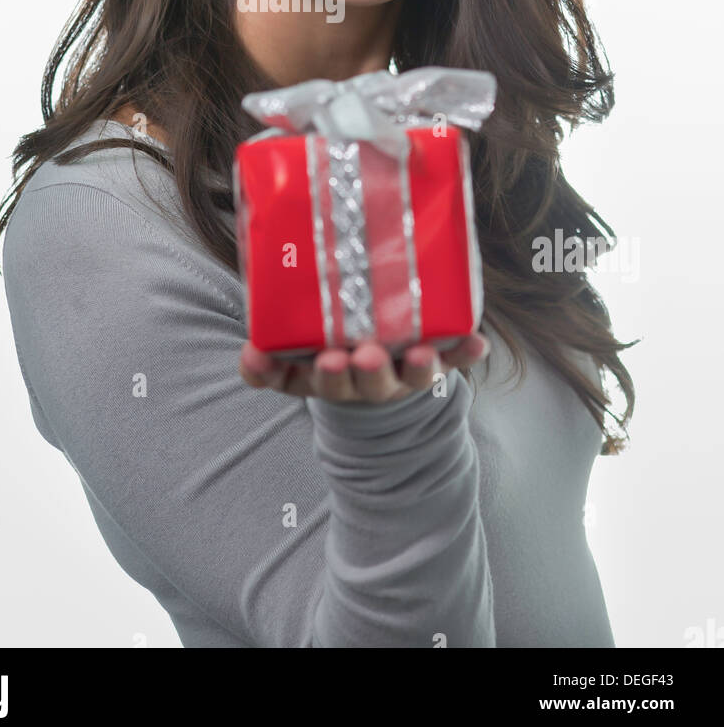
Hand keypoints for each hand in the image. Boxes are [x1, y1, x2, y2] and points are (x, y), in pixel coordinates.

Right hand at [239, 332, 490, 404]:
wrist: (375, 377)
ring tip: (418, 355)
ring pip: (404, 378)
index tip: (272, 358)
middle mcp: (360, 381)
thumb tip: (250, 352)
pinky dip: (463, 353)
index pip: (296, 380)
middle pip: (355, 384)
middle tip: (348, 359)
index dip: (281, 375)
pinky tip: (477, 343)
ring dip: (412, 368)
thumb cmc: (328, 350)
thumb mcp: (293, 361)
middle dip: (353, 373)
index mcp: (321, 376)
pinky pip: (450, 361)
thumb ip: (267, 362)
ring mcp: (397, 376)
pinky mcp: (429, 366)